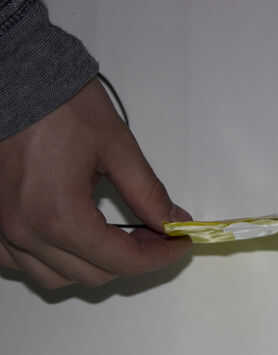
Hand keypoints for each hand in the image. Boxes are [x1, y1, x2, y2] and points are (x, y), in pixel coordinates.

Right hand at [0, 78, 191, 287]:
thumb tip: (174, 222)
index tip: (181, 242)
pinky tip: (74, 237)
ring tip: (120, 237)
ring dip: (95, 265)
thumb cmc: (64, 104)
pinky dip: (52, 260)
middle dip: (134, 259)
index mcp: (59, 216)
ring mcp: (1, 230)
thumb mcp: (118, 148)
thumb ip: (148, 194)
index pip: (123, 261)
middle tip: (158, 233)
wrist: (15, 76)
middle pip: (93, 275)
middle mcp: (25, 233)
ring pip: (56, 277)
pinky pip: (20, 263)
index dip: (160, 257)